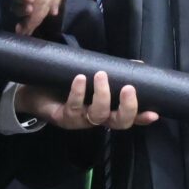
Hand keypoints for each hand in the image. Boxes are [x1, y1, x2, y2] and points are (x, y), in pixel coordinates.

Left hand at [15, 71, 158, 129]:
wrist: (35, 91)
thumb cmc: (67, 84)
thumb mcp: (92, 76)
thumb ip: (114, 72)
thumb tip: (138, 65)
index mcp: (107, 110)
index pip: (128, 117)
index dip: (141, 117)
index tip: (153, 112)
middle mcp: (96, 118)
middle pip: (118, 123)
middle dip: (127, 107)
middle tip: (128, 88)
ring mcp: (80, 119)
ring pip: (98, 115)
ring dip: (102, 95)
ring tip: (101, 75)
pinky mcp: (63, 117)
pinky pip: (73, 107)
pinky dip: (78, 92)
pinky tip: (79, 79)